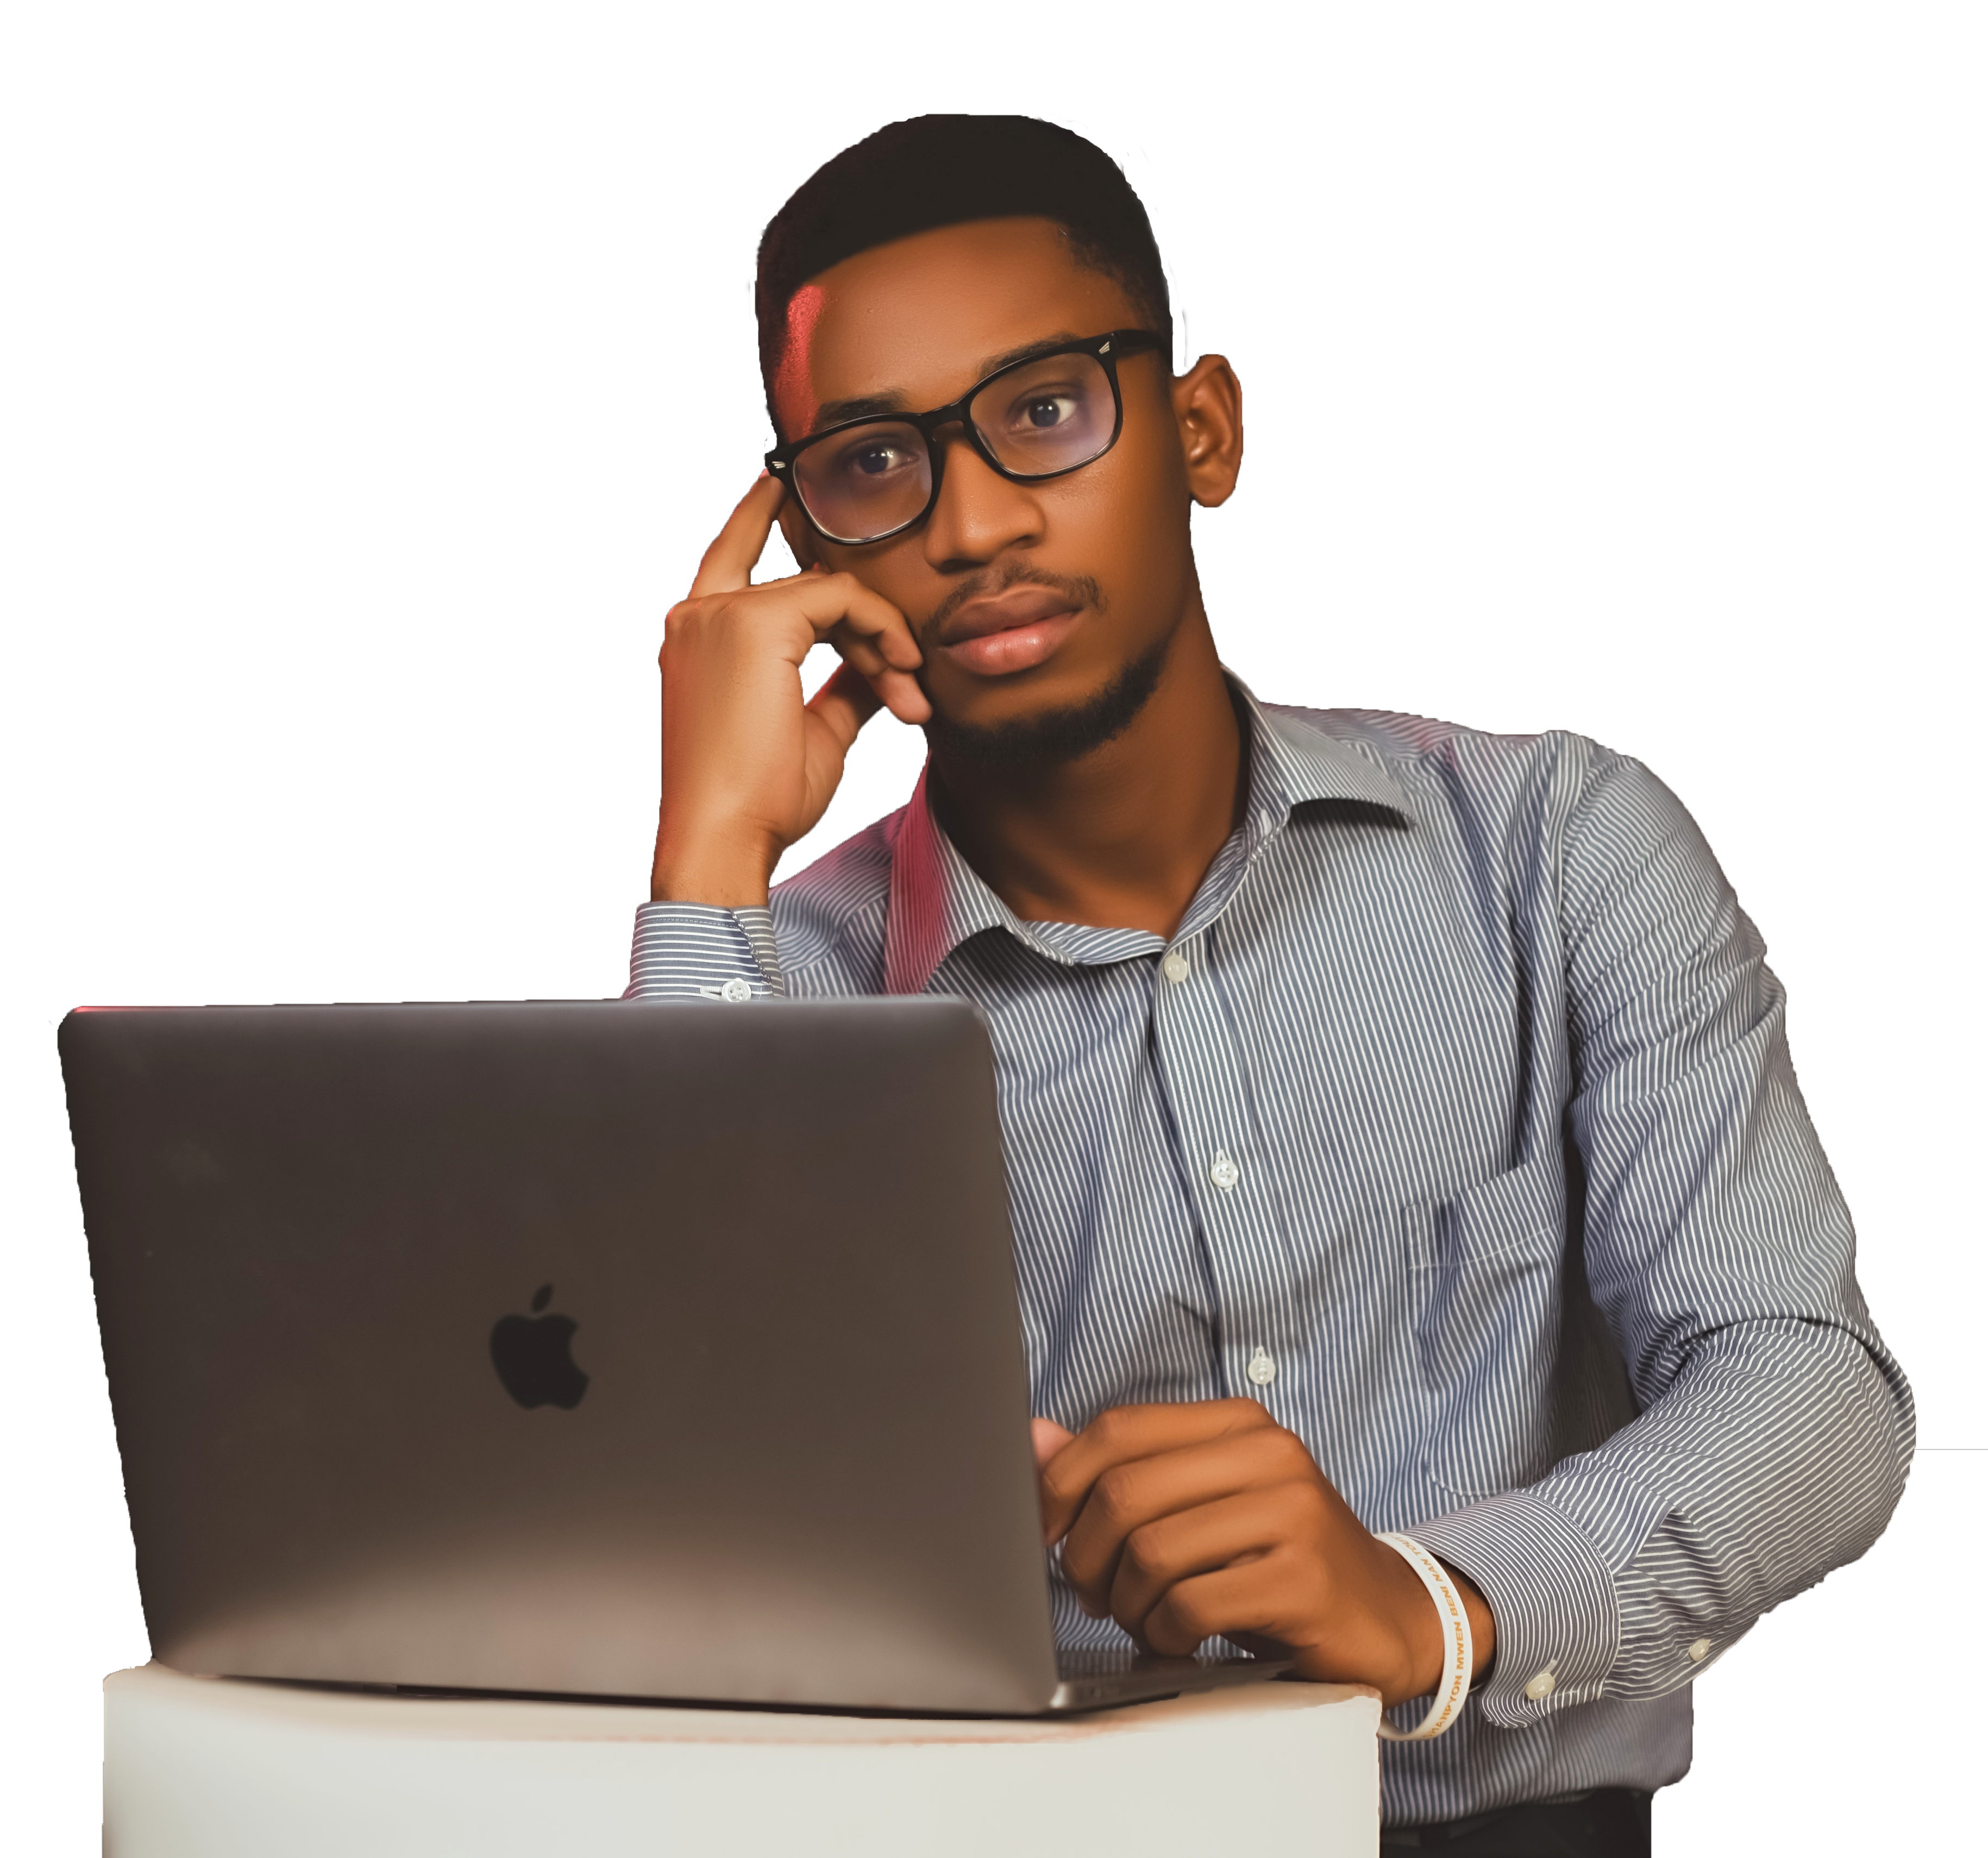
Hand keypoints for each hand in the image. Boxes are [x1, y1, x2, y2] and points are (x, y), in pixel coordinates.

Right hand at [651, 476, 930, 904]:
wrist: (724, 837)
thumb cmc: (757, 801)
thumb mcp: (812, 730)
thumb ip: (842, 685)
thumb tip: (880, 665)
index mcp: (697, 638)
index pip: (733, 557)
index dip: (757, 518)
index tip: (781, 486)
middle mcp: (698, 616)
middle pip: (806, 587)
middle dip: (868, 630)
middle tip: (907, 685)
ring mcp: (719, 615)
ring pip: (828, 592)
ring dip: (880, 638)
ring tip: (908, 692)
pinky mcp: (753, 622)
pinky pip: (841, 599)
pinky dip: (880, 631)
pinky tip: (900, 671)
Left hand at [1034, 1399, 1494, 1704]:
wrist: (1389, 1617)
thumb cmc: (1280, 1560)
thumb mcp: (1204, 1504)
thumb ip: (1124, 1470)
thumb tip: (1034, 1436)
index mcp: (1238, 1423)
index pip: (1118, 1430)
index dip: (1061, 1483)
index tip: (1044, 1532)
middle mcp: (1268, 1453)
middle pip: (1124, 1492)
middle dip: (1087, 1557)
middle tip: (1095, 1595)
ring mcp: (1292, 1513)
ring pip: (1151, 1552)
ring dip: (1127, 1604)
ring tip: (1145, 1620)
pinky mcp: (1301, 1579)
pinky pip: (1190, 1605)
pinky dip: (1164, 1635)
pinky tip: (1179, 1642)